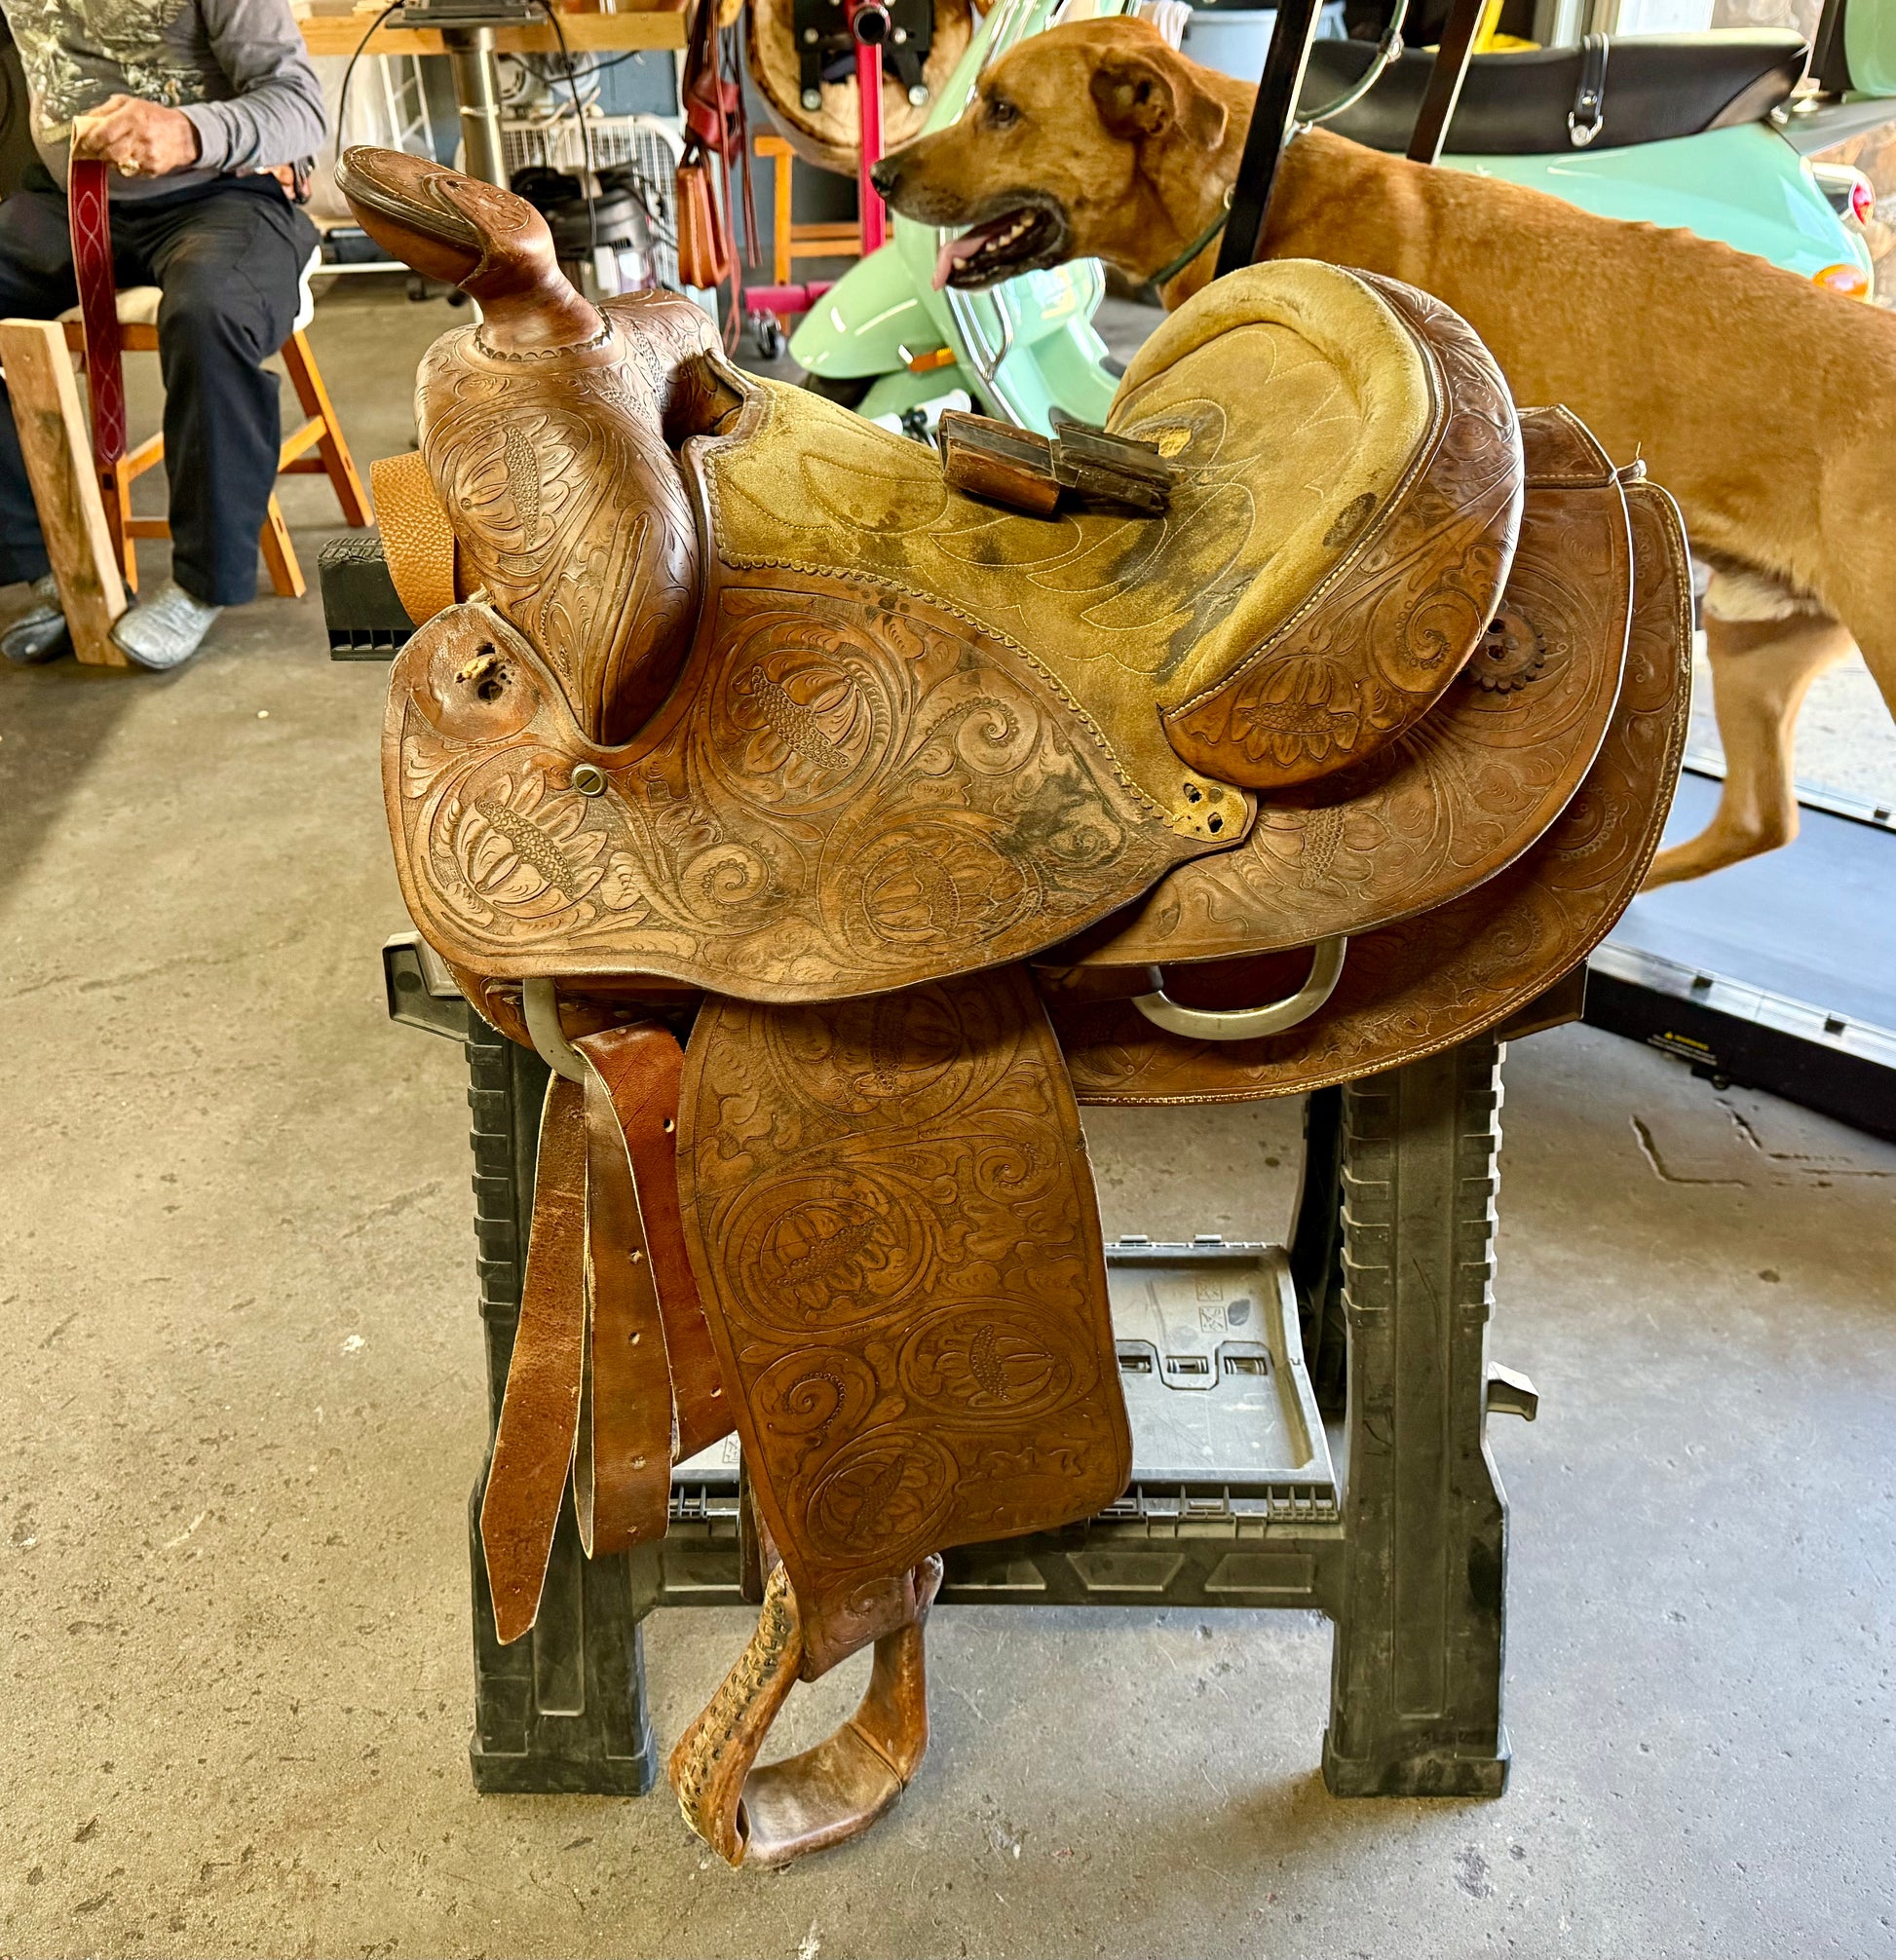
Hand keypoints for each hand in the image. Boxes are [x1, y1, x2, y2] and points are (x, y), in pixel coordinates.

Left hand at [71, 95, 200, 178]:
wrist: (185, 135)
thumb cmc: (154, 116)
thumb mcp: (129, 103)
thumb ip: (105, 110)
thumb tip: (84, 121)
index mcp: (132, 116)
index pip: (103, 133)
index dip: (89, 141)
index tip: (81, 143)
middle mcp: (140, 136)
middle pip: (108, 151)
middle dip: (96, 152)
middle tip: (90, 151)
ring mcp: (147, 155)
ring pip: (118, 163)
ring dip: (108, 159)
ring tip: (107, 153)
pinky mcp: (153, 169)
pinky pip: (131, 170)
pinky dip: (124, 165)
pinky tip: (127, 157)